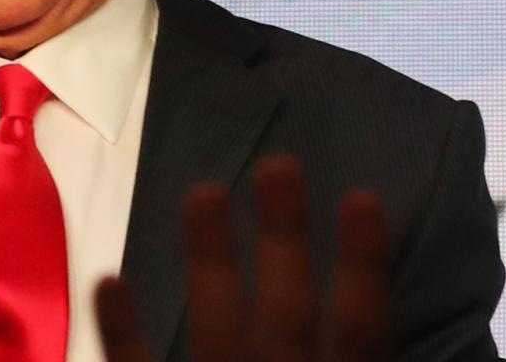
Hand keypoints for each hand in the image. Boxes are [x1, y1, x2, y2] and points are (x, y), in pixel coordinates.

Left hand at [96, 157, 387, 361]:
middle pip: (289, 312)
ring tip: (203, 190)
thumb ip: (358, 350)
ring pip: (218, 329)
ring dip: (211, 258)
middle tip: (279, 162)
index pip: (363, 329)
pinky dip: (122, 330)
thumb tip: (397, 330)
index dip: (364, 264)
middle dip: (284, 238)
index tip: (361, 195)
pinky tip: (108, 279)